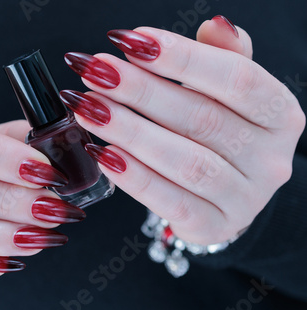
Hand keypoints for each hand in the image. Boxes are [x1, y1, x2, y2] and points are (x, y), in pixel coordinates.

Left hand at [61, 16, 304, 244]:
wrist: (224, 193)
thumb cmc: (219, 132)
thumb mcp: (227, 93)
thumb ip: (222, 58)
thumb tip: (215, 25)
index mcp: (279, 115)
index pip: (236, 78)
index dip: (182, 58)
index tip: (131, 40)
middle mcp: (270, 159)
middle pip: (202, 118)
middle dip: (141, 92)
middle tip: (96, 72)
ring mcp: (245, 199)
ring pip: (184, 161)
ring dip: (129, 132)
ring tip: (88, 108)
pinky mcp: (214, 227)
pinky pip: (170, 202)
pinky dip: (134, 177)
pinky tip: (102, 153)